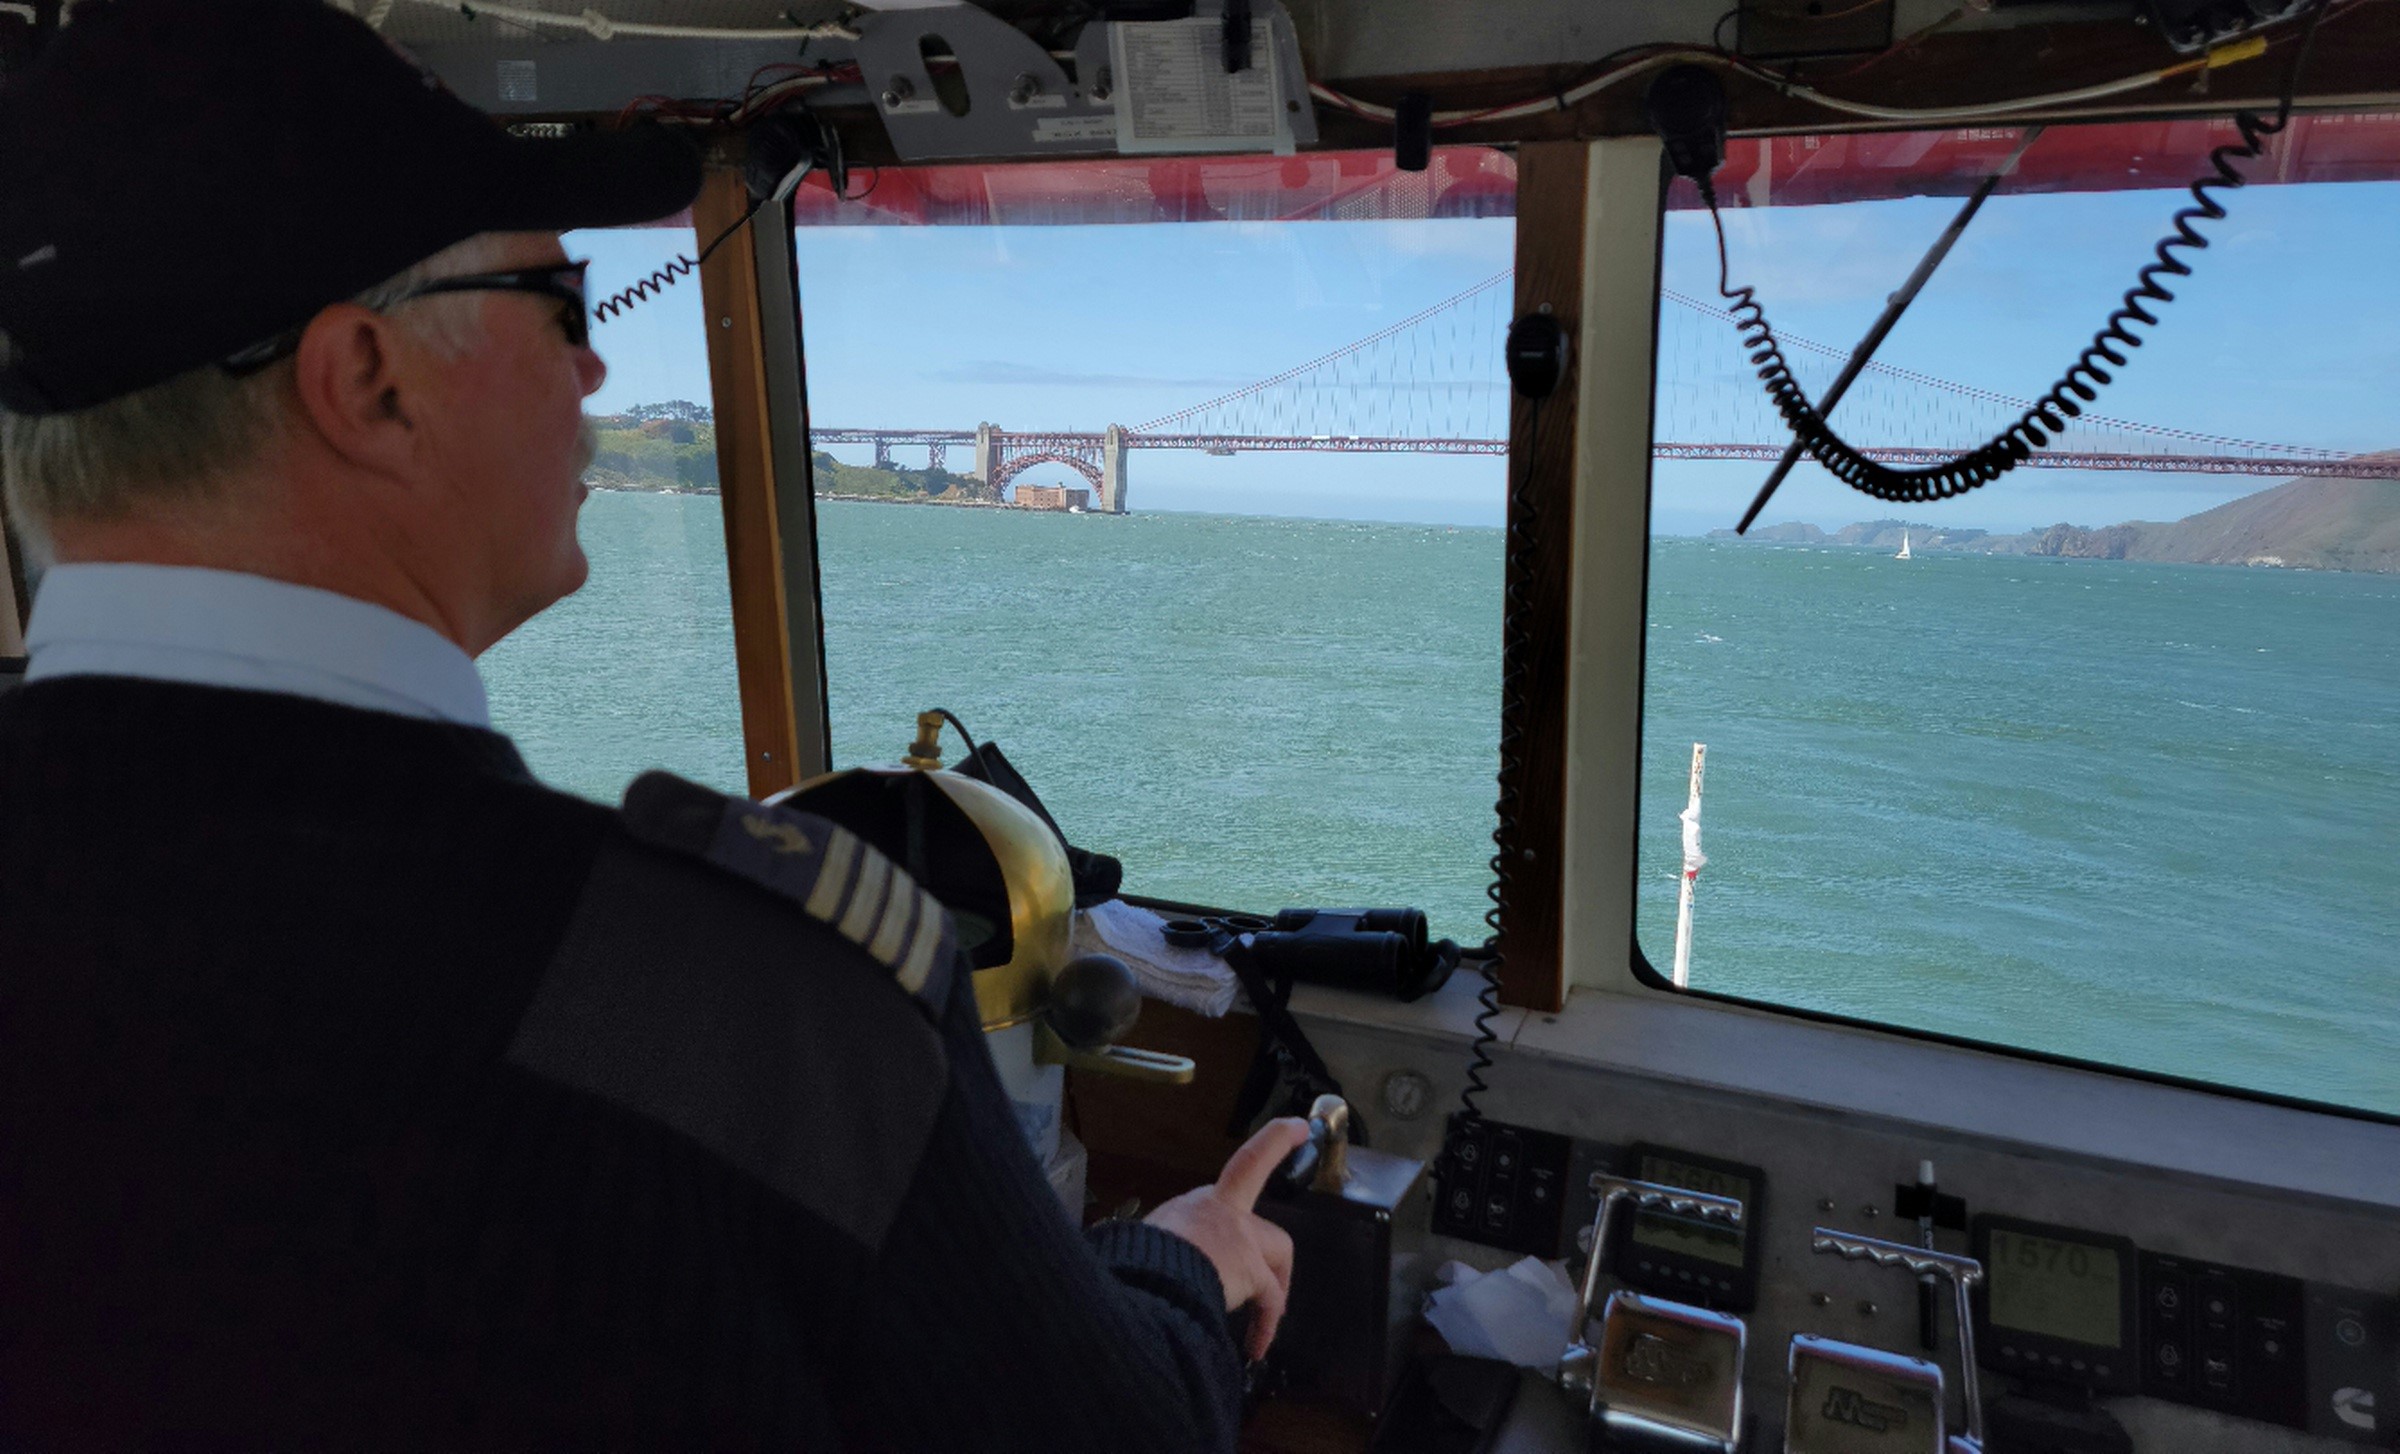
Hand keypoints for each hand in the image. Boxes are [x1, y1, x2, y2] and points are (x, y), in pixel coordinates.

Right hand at [1143, 1116, 1309, 1360]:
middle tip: (1271, 1286)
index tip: (1299, 1127)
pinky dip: (1265, 1324)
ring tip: (1260, 1323)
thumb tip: (1144, 1273)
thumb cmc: (1133, 1261)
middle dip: (1270, 1255)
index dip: (1275, 1142)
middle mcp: (1221, 1211)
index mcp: (1194, 1206)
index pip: (1242, 1165)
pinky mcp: (1252, 1267)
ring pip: (1275, 1254)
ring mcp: (1240, 1236)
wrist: (1144, 1275)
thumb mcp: (1145, 1245)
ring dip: (1272, 1288)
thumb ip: (1161, 1248)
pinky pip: (1270, 1300)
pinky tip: (1254, 1347)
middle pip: (1265, 1228)